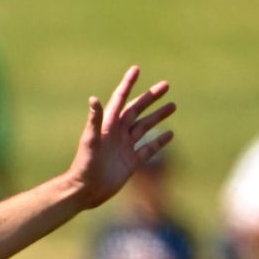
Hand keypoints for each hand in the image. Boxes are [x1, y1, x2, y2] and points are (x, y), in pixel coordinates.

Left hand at [70, 66, 175, 207]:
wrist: (86, 189)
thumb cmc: (85, 164)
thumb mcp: (91, 140)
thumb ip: (94, 120)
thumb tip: (94, 98)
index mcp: (108, 125)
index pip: (120, 99)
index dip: (128, 84)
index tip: (136, 69)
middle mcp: (117, 133)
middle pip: (137, 110)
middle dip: (150, 97)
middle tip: (166, 84)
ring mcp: (125, 147)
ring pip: (145, 126)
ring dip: (158, 116)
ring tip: (173, 105)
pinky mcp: (132, 161)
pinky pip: (149, 148)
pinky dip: (160, 141)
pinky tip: (170, 133)